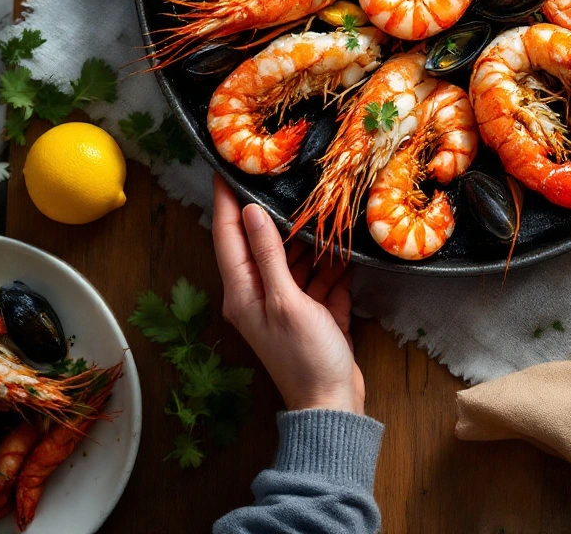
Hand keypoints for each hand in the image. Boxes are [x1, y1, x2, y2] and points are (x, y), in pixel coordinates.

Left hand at [211, 175, 364, 414]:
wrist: (333, 406)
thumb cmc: (304, 356)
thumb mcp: (286, 300)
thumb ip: (269, 255)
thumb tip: (249, 212)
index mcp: (243, 291)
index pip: (227, 235)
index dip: (225, 199)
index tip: (225, 165)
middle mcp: (261, 292)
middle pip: (263, 241)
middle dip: (275, 210)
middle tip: (283, 172)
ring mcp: (289, 301)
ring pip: (295, 255)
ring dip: (309, 235)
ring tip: (321, 200)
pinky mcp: (315, 310)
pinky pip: (320, 274)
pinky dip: (331, 260)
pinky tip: (344, 241)